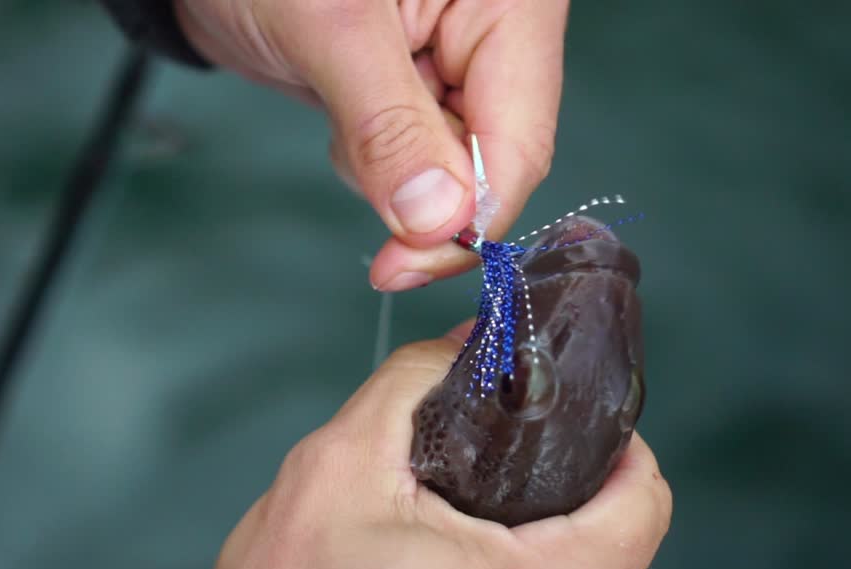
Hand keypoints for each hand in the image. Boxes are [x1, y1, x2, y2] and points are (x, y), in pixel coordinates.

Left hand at [175, 0, 569, 290]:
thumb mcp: (328, 31)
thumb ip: (387, 124)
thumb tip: (438, 218)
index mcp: (508, 3)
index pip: (522, 137)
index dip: (473, 215)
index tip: (408, 261)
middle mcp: (497, 34)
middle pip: (496, 163)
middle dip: (423, 194)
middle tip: (351, 169)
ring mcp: (458, 66)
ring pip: (452, 174)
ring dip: (388, 171)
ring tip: (338, 95)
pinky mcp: (418, 92)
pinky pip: (415, 162)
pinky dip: (372, 159)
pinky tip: (342, 109)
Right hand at [196, 325, 671, 568]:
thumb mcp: (335, 473)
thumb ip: (414, 385)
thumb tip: (469, 347)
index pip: (645, 493)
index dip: (606, 442)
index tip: (553, 429)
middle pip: (610, 549)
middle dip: (547, 507)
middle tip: (461, 500)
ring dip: (527, 568)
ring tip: (439, 567)